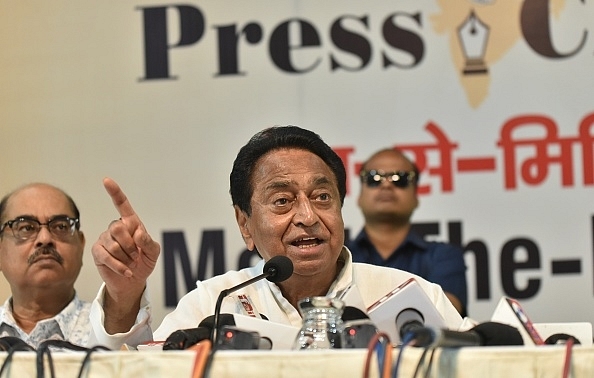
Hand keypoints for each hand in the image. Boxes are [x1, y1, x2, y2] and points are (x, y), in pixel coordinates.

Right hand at [92, 177, 159, 300]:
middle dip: (130, 245)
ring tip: (130, 263)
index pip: (122, 204)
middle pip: (117, 227)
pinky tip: (126, 271)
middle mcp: (116, 228)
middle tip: (136, 255)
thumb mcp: (153, 253)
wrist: (133, 280)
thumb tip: (138, 234)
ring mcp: (105, 239)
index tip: (106, 180)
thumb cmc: (144, 262)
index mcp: (131, 223)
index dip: (115, 192)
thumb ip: (149, 243)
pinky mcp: (98, 252)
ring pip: (113, 244)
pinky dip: (119, 266)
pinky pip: (106, 256)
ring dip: (126, 257)